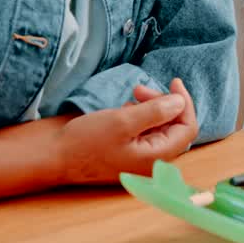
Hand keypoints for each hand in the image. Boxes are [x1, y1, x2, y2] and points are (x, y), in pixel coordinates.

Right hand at [56, 78, 197, 184]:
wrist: (56, 157)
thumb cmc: (87, 141)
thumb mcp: (123, 121)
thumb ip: (155, 112)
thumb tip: (180, 101)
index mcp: (156, 157)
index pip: (187, 128)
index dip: (184, 103)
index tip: (174, 82)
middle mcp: (152, 161)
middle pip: (174, 126)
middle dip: (162, 102)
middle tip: (139, 89)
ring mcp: (141, 158)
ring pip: (159, 127)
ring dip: (150, 107)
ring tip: (131, 96)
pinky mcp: (129, 153)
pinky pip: (145, 131)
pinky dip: (140, 116)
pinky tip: (124, 109)